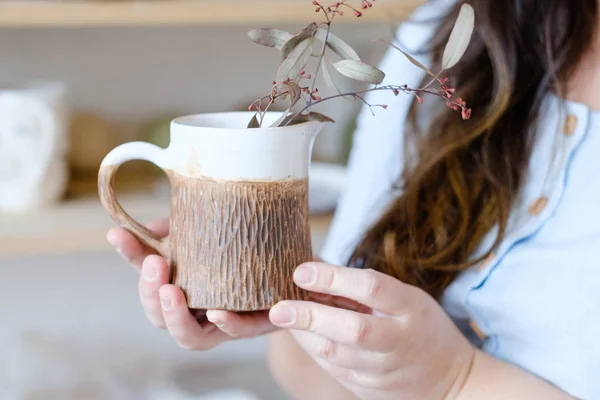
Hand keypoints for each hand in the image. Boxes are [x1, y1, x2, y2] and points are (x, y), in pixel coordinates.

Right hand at [106, 219, 276, 350]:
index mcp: (183, 286)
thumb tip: (156, 224)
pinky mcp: (253, 325)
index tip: (115, 234)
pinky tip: (216, 312)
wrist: (297, 274)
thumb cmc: (249, 253)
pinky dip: (225, 324)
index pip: (148, 275)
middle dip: (148, 291)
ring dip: (173, 315)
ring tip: (170, 291)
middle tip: (154, 264)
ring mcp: (221, 323)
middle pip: (158, 314)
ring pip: (187, 335)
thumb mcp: (218, 235)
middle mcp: (196, 311)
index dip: (130, 256)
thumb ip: (187, 230)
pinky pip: (236, 331)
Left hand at [267, 262, 475, 399]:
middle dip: (311, 317)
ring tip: (282, 316)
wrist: (450, 382)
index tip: (302, 270)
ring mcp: (383, 370)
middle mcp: (398, 341)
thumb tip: (313, 270)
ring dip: (303, 335)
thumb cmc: (421, 326)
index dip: (334, 278)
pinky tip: (299, 334)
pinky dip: (312, 349)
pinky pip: (333, 369)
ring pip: (336, 355)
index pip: (371, 288)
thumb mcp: (406, 297)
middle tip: (278, 307)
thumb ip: (363, 287)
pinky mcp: (368, 389)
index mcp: (410, 308)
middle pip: (352, 329)